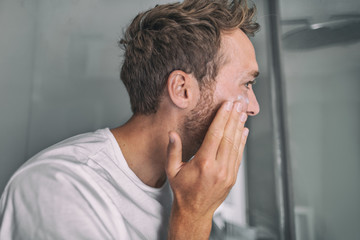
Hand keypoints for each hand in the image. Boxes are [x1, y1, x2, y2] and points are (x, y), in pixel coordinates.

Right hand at [166, 99, 248, 238]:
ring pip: (236, 145)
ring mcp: (228, 173)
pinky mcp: (232, 177)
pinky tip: (244, 131)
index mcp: (203, 164)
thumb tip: (172, 133)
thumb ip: (173, 151)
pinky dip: (242, 142)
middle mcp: (218, 168)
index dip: (222, 117)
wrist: (194, 212)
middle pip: (228, 137)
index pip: (215, 135)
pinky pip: (239, 156)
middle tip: (238, 103)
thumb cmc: (182, 190)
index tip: (227, 104)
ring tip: (242, 113)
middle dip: (233, 117)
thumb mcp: (172, 171)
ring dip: (239, 127)